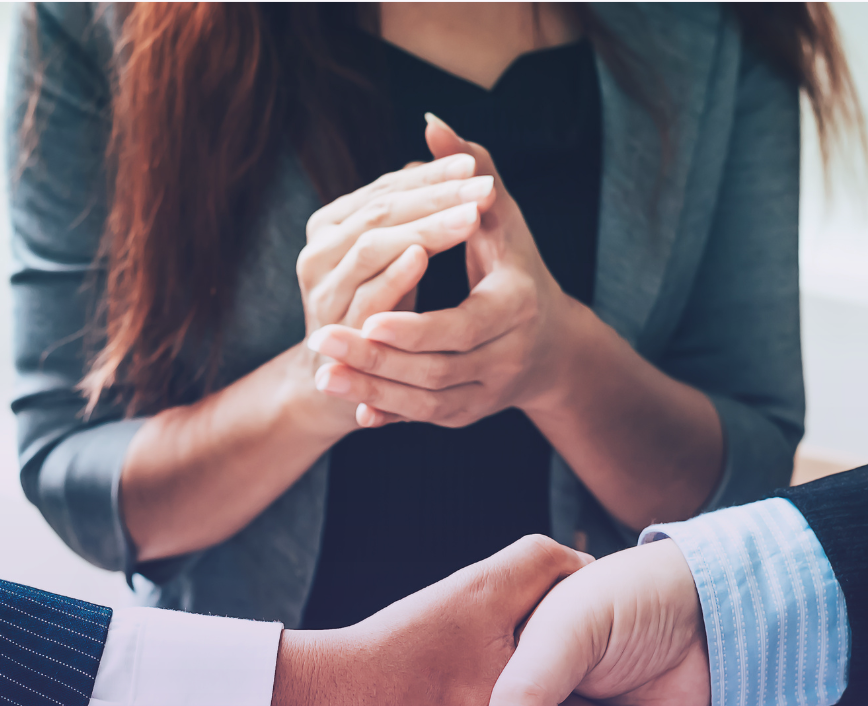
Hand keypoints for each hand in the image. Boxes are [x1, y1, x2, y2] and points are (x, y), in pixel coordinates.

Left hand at [308, 114, 591, 428]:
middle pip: (436, 371)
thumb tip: (432, 123)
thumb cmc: (518, 269)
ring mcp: (487, 394)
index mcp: (517, 308)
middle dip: (377, 360)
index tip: (368, 319)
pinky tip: (352, 410)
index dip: (415, 327)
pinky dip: (388, 415)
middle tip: (320, 341)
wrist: (547, 346)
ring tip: (324, 374)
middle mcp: (506, 359)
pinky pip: (422, 420)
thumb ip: (472, 172)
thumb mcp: (504, 220)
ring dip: (372, 391)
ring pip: (425, 403)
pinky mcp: (467, 415)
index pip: (462, 326)